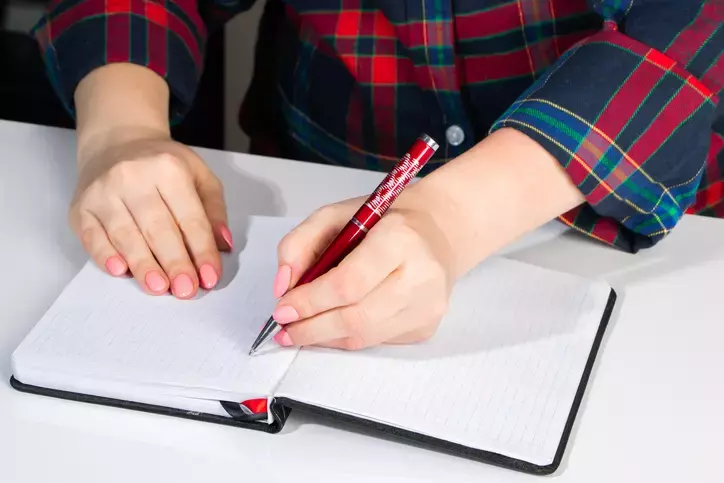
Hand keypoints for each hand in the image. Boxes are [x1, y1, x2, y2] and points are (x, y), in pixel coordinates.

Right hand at [70, 133, 231, 298]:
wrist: (117, 144)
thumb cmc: (163, 166)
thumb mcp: (199, 177)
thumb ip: (213, 210)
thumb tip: (223, 244)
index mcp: (168, 168)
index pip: (189, 217)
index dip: (201, 250)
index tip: (210, 277)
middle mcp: (132, 177)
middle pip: (158, 228)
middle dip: (175, 263)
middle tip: (187, 289)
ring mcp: (102, 192)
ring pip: (126, 235)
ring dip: (144, 265)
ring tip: (160, 288)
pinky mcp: (80, 208)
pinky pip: (93, 237)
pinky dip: (106, 256)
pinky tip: (121, 271)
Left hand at [269, 193, 456, 349]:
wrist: (439, 231)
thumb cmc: (384, 221)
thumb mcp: (336, 215)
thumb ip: (300, 243)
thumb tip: (282, 287)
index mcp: (400, 238)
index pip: (348, 283)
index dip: (310, 301)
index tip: (282, 309)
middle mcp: (421, 275)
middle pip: (356, 317)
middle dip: (312, 327)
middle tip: (284, 329)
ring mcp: (428, 305)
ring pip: (364, 336)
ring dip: (324, 337)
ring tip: (299, 331)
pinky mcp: (427, 325)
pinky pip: (376, 341)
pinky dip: (346, 337)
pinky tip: (332, 326)